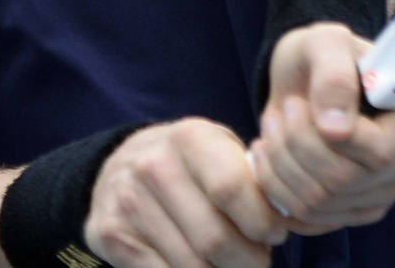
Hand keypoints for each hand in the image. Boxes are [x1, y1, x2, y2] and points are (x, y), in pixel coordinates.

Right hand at [84, 119, 286, 267]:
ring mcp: (128, 202)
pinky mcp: (110, 235)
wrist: (120, 165)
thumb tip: (283, 217)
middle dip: (249, 262)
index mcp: (190, 138)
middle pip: (214, 239)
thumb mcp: (220, 150)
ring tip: (233, 266)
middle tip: (259, 263)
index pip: (231, 189)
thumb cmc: (190, 163)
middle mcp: (153, 167)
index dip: (261, 222)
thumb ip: (252, 176)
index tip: (275, 236)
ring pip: (191, 266)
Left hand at [248, 23, 394, 234]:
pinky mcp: (356, 212)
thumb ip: (333, 74)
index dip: (332, 136)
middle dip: (294, 144)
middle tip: (281, 109)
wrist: (306, 80)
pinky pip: (308, 218)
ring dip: (279, 162)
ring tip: (272, 126)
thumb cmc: (322, 55)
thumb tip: (336, 128)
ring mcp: (387, 192)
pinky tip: (270, 154)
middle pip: (343, 179)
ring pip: (320, 201)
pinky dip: (275, 187)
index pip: (381, 150)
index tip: (300, 103)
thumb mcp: (323, 42)